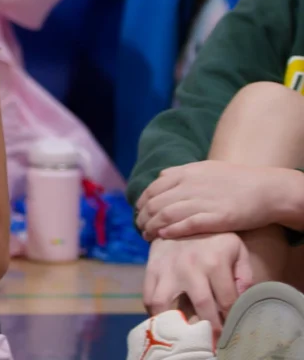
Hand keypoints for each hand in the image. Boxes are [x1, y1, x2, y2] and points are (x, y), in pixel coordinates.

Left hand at [137, 161, 290, 239]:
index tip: (139, 212)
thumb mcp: (205, 168)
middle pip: (155, 204)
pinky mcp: (215, 218)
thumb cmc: (236, 179)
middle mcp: (190, 186)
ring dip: (152, 227)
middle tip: (140, 228)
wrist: (265, 189)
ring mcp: (202, 202)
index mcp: (186, 173)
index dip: (142, 202)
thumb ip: (182, 172)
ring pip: (166, 215)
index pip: (153, 189)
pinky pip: (186, 225)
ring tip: (147, 236)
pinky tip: (163, 237)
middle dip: (143, 218)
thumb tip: (162, 177)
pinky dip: (171, 231)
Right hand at [144, 233, 253, 337]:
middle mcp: (190, 266)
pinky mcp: (151, 268)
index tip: (231, 326)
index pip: (226, 300)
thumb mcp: (236, 248)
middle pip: (202, 306)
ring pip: (164, 303)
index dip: (230, 317)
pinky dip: (154, 311)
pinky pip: (147, 295)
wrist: (181, 215)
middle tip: (213, 339)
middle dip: (210, 327)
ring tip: (182, 331)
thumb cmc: (213, 236)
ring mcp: (167, 268)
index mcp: (215, 262)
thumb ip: (244, 274)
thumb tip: (241, 298)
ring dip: (173, 322)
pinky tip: (165, 317)